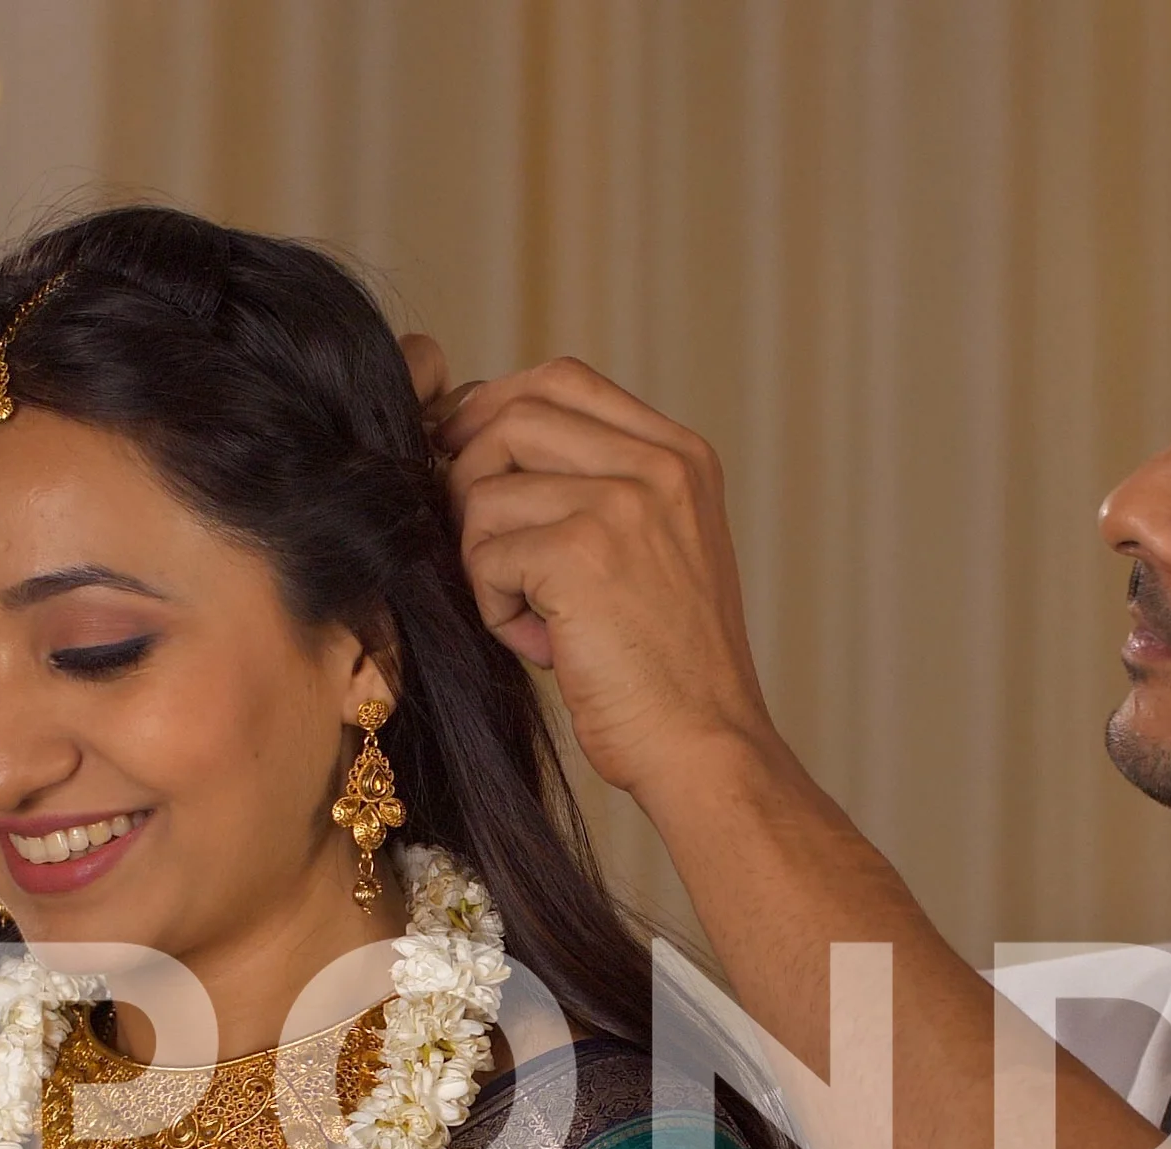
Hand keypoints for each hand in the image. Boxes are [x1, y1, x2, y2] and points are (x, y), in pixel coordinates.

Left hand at [434, 358, 779, 803]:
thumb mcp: (655, 551)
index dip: (495, 408)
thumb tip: (472, 443)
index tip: (465, 457)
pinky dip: (494, 606)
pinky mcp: (581, 553)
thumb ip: (596, 488)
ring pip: (485, 488)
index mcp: (681, 456)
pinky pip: (485, 553)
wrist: (706, 745)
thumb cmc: (667, 668)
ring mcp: (623, 504)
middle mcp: (659, 466)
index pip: (563, 380)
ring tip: (530, 612)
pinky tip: (542, 644)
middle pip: (513, 416)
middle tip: (483, 549)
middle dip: (470, 479)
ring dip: (484, 558)